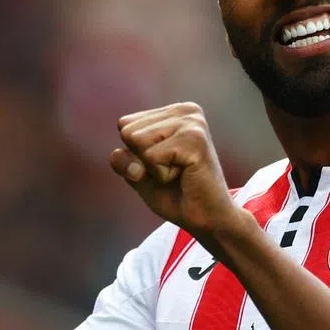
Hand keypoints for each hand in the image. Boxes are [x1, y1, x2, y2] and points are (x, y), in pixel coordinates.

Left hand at [110, 103, 242, 240]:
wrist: (207, 219)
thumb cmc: (176, 195)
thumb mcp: (139, 174)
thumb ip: (122, 160)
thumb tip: (122, 155)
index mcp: (174, 112)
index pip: (125, 124)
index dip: (136, 154)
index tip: (165, 164)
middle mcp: (185, 110)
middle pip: (128, 131)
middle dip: (144, 161)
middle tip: (174, 171)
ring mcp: (192, 122)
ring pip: (137, 141)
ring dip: (154, 168)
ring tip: (180, 172)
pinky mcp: (195, 139)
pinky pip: (151, 156)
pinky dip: (162, 174)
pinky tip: (185, 175)